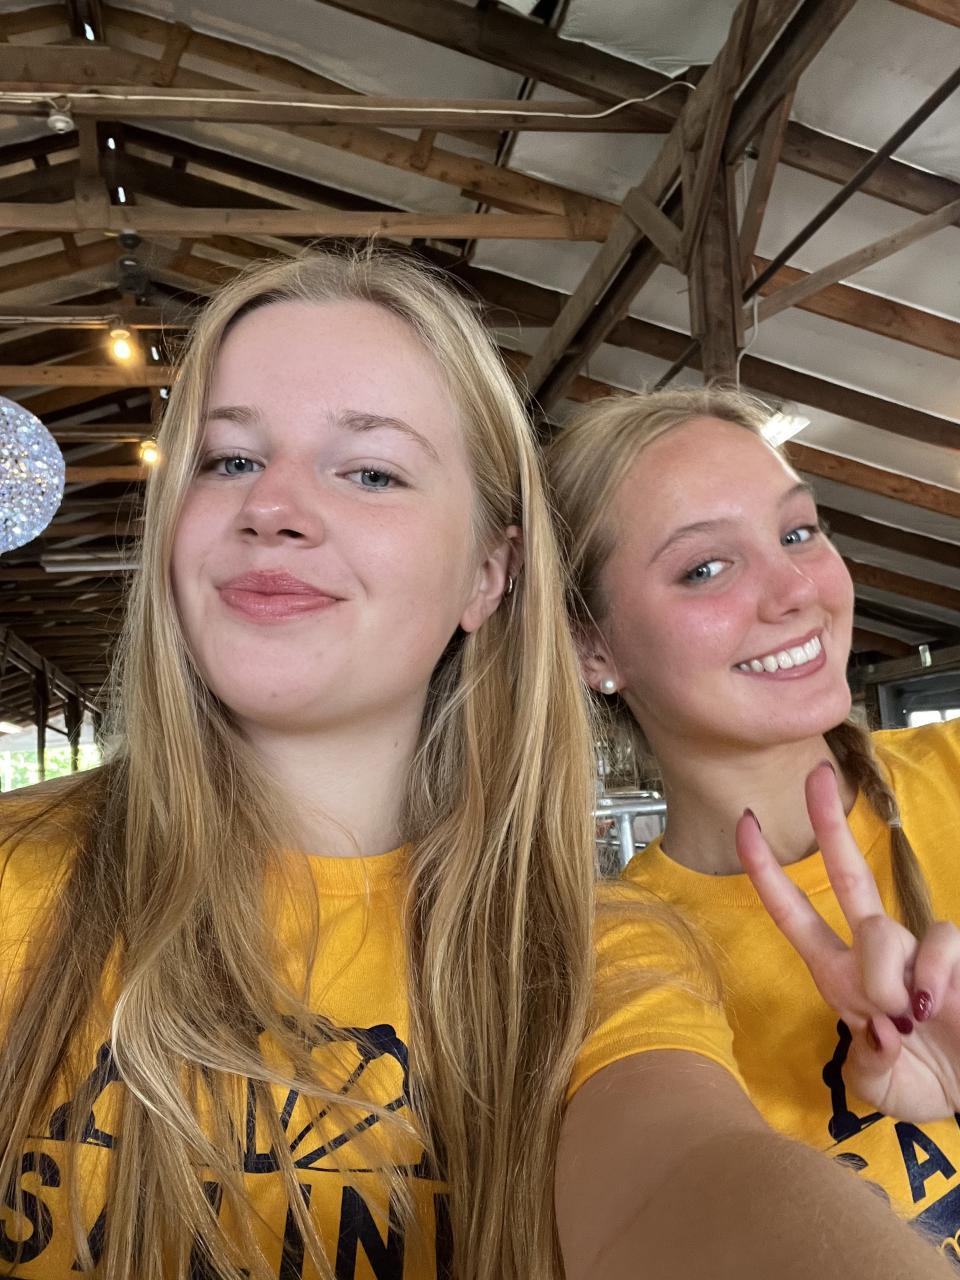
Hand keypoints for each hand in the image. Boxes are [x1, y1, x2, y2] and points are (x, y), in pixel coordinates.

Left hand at [735, 761, 959, 1123]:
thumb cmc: (919, 1080)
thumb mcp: (877, 1085)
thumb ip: (865, 1063)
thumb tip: (875, 1028)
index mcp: (837, 974)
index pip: (793, 913)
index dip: (766, 872)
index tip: (744, 822)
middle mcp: (871, 952)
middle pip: (846, 874)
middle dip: (828, 824)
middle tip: (815, 774)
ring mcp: (914, 950)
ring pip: (879, 930)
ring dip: (883, 980)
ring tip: (903, 1018)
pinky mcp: (952, 955)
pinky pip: (934, 943)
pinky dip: (928, 976)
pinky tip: (931, 1003)